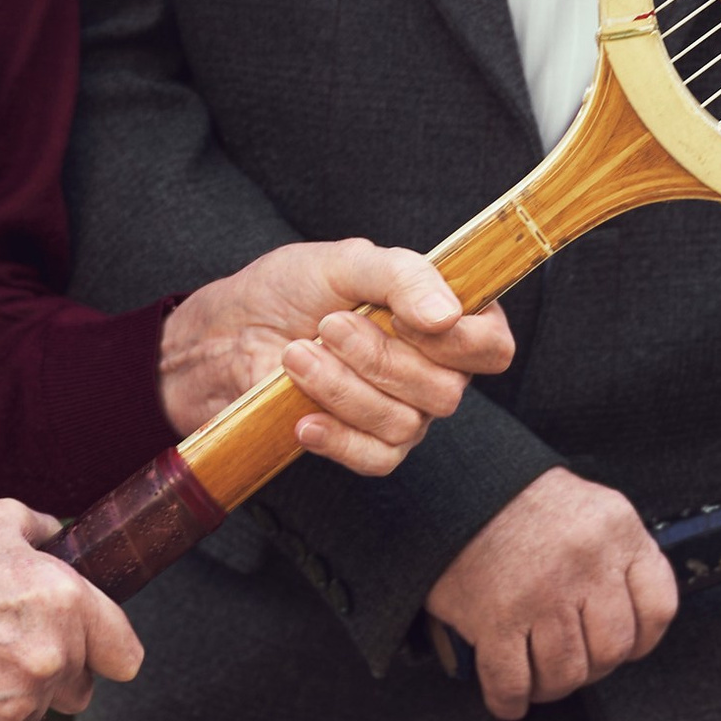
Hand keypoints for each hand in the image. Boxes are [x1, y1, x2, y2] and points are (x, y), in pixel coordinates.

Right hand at [0, 499, 140, 720]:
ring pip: (35, 716)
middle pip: (80, 691)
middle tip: (5, 649)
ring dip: (13, 699)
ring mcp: (19, 707)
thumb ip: (48, 535)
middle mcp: (53, 659)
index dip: (105, 650)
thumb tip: (64, 540)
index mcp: (67, 604)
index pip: (124, 654)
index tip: (89, 650)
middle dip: (54, 674)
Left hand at [158, 241, 513, 472]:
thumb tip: (446, 314)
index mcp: (446, 317)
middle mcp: (437, 369)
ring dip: (343, 388)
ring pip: (404, 423)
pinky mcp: (367, 446)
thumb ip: (401, 275)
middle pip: (447, 390)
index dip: (457, 340)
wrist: (228, 334)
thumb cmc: (291, 289)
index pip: (491, 346)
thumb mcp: (344, 261)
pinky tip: (302, 416)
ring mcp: (406, 413)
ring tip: (297, 354)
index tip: (402, 317)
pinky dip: (337, 437)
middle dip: (379, 357)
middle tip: (328, 324)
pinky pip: (376, 458)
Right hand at [422, 466, 677, 720]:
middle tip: (572, 661)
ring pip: (566, 673)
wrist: (452, 484)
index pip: (658, 608)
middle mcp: (586, 562)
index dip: (641, 639)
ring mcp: (541, 592)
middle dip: (592, 667)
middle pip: (612, 650)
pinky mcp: (495, 617)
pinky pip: (512, 682)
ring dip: (551, 687)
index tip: (624, 645)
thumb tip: (624, 617)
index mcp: (617, 530)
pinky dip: (510, 700)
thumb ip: (614, 556)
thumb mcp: (587, 508)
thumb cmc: (518, 500)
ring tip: (538, 678)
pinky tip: (509, 697)